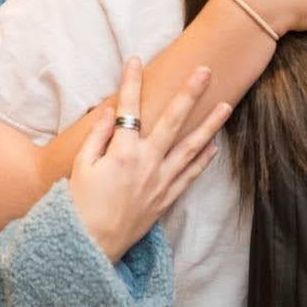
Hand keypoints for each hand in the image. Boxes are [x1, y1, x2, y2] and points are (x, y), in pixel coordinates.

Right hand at [69, 57, 231, 261]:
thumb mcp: (80, 167)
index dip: (131, 82)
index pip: (129, 109)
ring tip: (226, 106)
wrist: (90, 245)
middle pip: (173, 121)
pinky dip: (203, 160)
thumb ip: (97, 137)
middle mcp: (148, 163)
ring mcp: (161, 181)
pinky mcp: (166, 198)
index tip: (135, 60)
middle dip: (190, 94)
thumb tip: (110, 112)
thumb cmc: (80, 205)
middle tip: (205, 72)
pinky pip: (190, 175)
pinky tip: (215, 146)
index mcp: (122, 153)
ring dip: (210, 125)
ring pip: (191, 148)